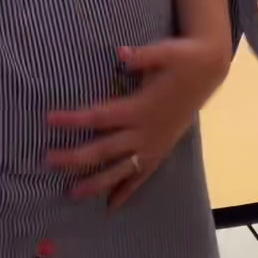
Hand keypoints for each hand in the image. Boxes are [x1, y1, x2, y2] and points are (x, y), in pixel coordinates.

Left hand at [47, 36, 229, 209]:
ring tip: (72, 194)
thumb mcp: (164, 52)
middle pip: (104, 150)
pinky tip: (112, 205)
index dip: (74, 120)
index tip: (50, 119)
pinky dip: (127, 191)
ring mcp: (154, 145)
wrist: (209, 70)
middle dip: (75, 157)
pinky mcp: (162, 150)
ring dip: (96, 182)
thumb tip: (121, 53)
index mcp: (140, 107)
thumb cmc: (182, 58)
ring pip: (121, 170)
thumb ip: (142, 56)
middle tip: (47, 161)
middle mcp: (144, 132)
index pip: (100, 117)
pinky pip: (142, 176)